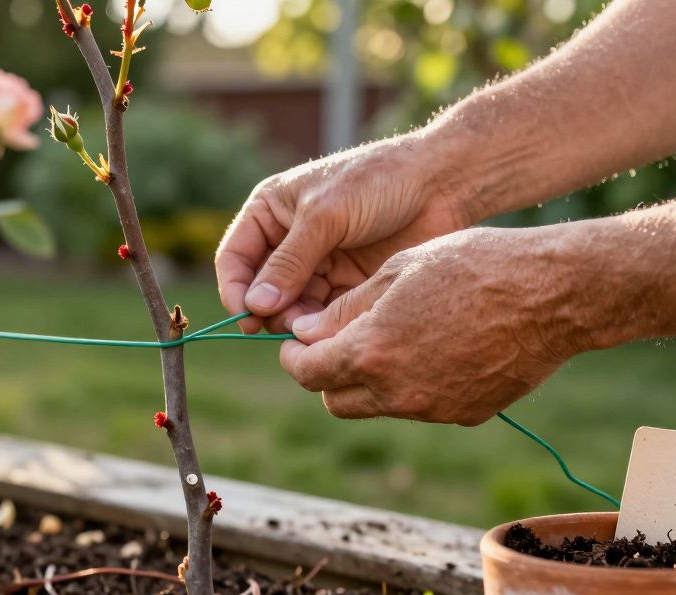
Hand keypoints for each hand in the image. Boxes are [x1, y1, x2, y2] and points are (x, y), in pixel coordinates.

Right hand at [215, 134, 475, 333]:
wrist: (441, 184)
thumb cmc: (378, 182)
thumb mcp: (325, 217)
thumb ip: (289, 263)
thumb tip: (254, 306)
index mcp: (270, 211)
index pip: (234, 258)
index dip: (235, 290)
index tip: (247, 317)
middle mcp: (287, 239)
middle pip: (260, 289)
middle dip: (269, 310)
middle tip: (288, 326)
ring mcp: (317, 263)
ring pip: (290, 306)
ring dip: (296, 322)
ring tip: (313, 329)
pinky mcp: (345, 283)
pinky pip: (322, 313)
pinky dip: (322, 325)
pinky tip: (333, 330)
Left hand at [279, 227, 605, 424]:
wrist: (555, 293)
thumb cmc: (475, 266)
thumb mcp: (398, 271)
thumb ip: (345, 309)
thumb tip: (306, 333)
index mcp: (371, 352)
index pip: (307, 373)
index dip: (294, 358)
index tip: (297, 344)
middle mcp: (397, 392)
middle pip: (336, 401)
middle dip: (327, 375)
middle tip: (335, 343)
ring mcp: (434, 409)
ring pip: (378, 406)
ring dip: (370, 381)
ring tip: (393, 337)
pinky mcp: (466, 415)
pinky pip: (421, 406)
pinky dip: (412, 386)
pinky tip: (435, 348)